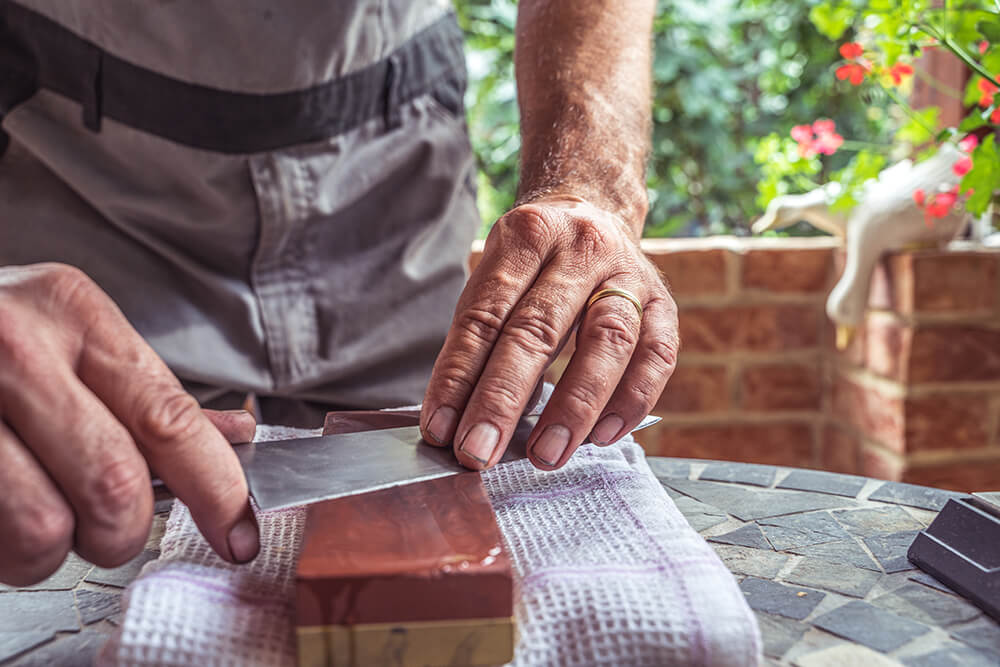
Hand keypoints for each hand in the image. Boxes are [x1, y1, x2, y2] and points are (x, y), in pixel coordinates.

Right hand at [0, 264, 258, 586]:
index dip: (217, 489)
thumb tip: (232, 440)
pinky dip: (2, 550)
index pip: (170, 419)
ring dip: (52, 550)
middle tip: (107, 524)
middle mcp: (14, 348)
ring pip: (43, 530)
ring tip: (36, 513)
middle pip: (114, 484)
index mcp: (70, 311)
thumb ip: (145, 391)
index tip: (237, 531)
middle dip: (122, 530)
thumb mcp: (66, 331)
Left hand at [421, 196, 677, 469]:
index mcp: (526, 236)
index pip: (485, 315)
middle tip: (479, 452)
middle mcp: (580, 248)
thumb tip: (455, 420)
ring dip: (575, 406)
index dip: (458, 376)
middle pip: (539, 328)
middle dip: (504, 399)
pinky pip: (657, 356)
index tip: (439, 429)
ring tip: (547, 455)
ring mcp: (629, 273)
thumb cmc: (534, 262)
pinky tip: (603, 436)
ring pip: (607, 341)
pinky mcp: (664, 303)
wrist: (596, 209)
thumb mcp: (497, 278)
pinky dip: (631, 400)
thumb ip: (480, 339)